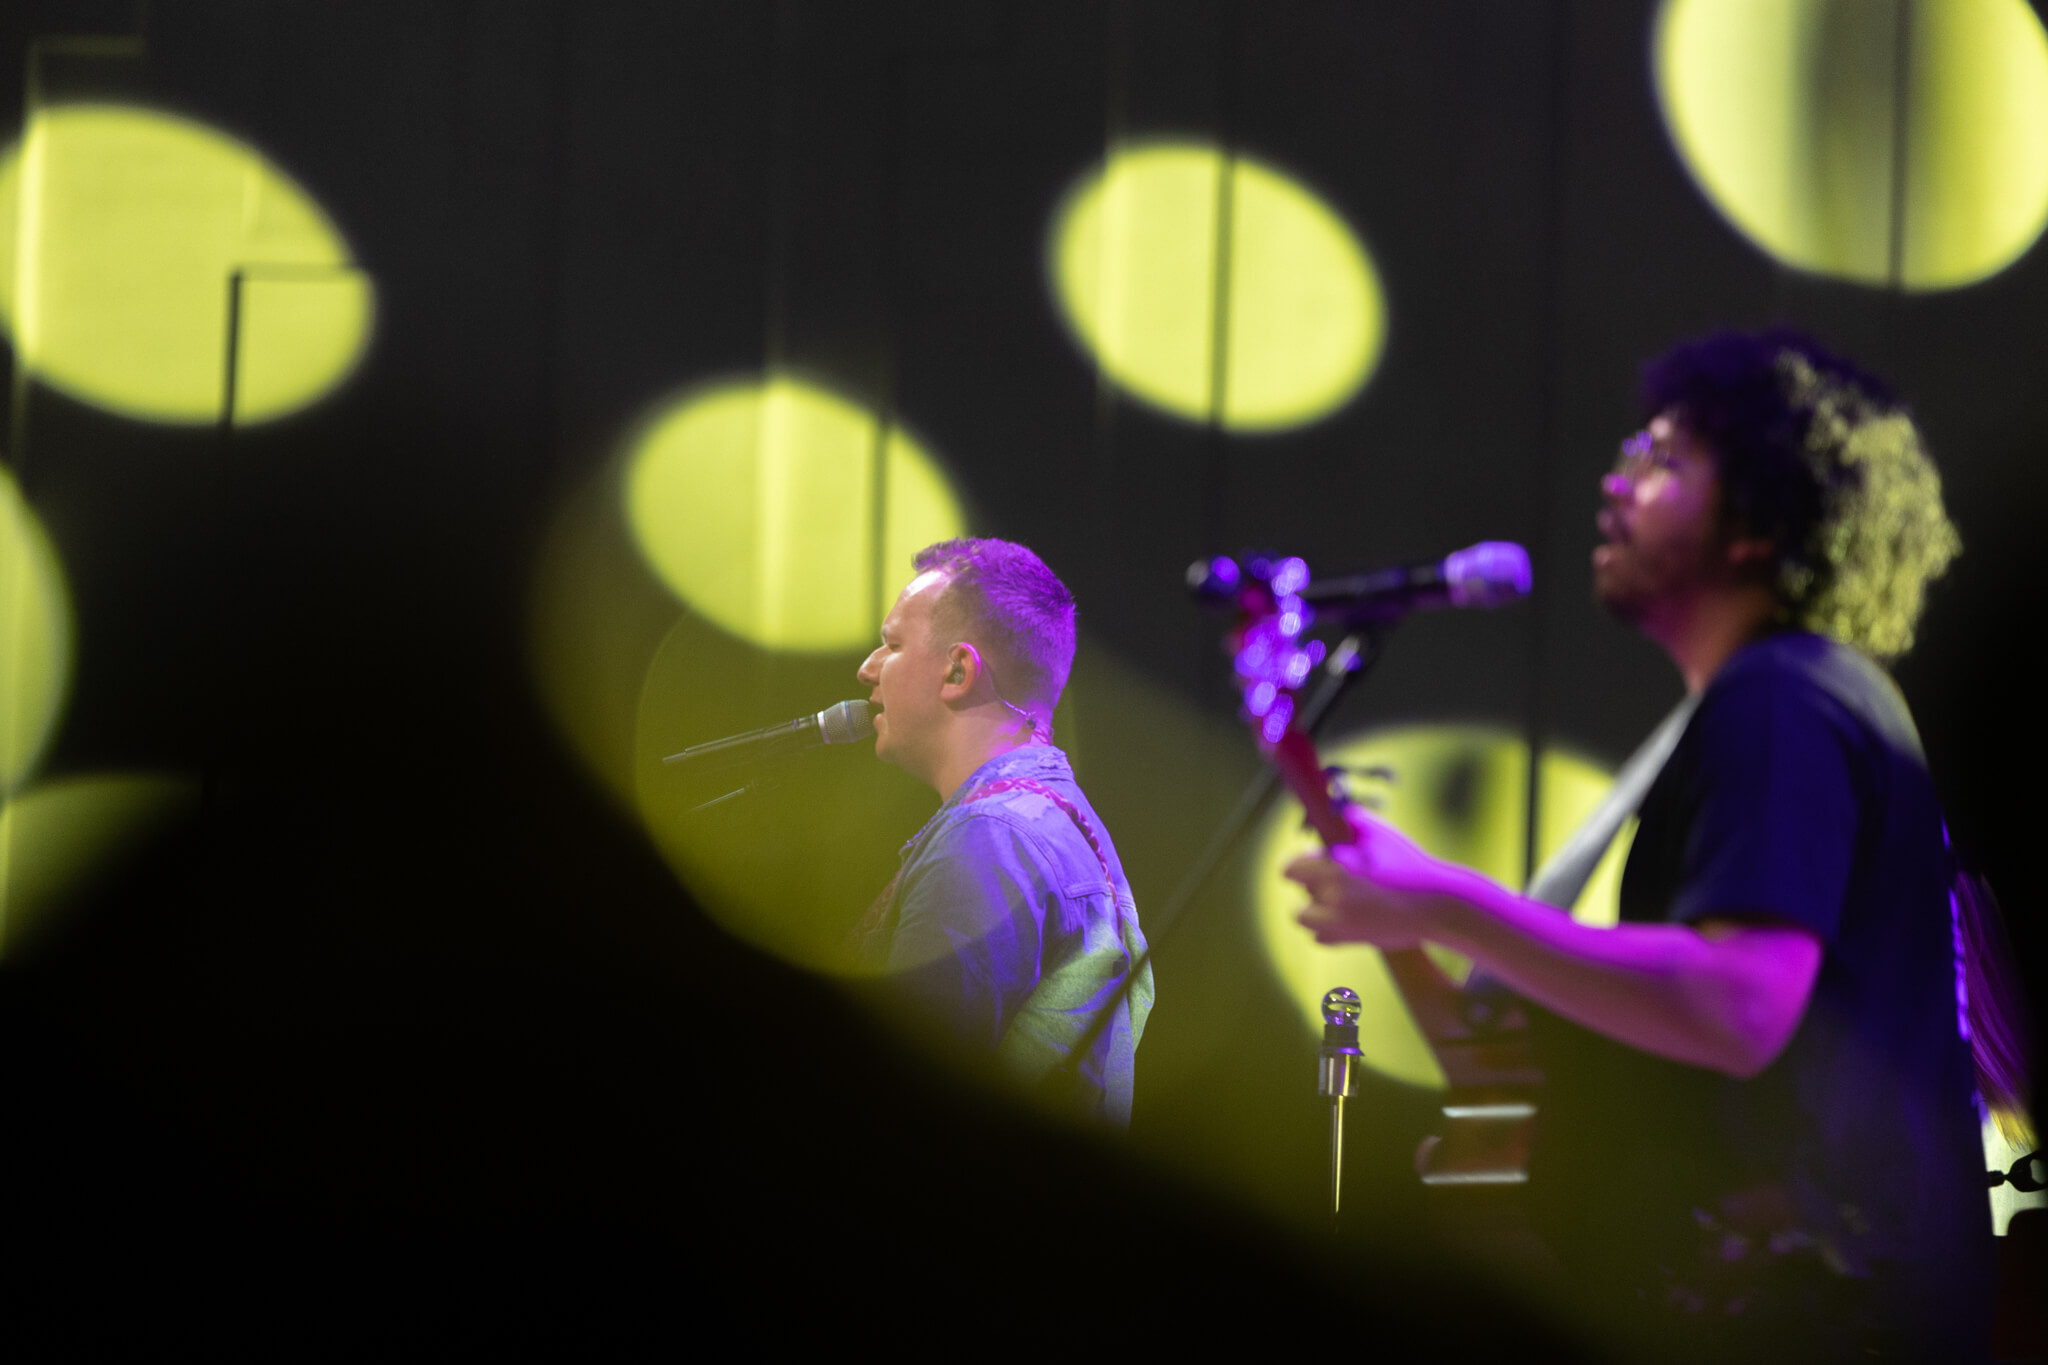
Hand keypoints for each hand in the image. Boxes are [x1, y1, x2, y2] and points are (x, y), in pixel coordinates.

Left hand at [1284, 806, 1454, 947]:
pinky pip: (1319, 937)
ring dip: (1314, 904)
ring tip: (1338, 895)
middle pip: (1300, 888)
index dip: (1300, 860)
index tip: (1316, 855)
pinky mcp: (1350, 940)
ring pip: (1303, 915)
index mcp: (1334, 869)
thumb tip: (1331, 807)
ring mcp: (1338, 923)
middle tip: (1335, 872)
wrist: (1436, 905)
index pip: (1289, 869)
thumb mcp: (1380, 833)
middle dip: (1311, 878)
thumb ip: (1350, 819)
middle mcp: (1330, 898)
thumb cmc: (1409, 865)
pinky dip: (1325, 927)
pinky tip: (1343, 914)